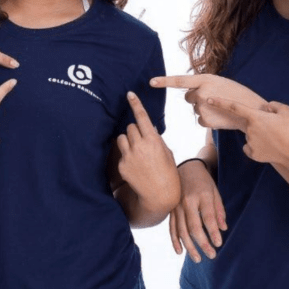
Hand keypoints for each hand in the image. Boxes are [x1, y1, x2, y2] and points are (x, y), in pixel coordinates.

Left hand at [115, 92, 179, 212]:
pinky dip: (126, 156)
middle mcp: (139, 146)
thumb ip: (156, 139)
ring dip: (128, 141)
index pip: (142, 117)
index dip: (136, 104)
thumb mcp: (167, 152)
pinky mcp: (121, 165)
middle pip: (130, 127)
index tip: (129, 94)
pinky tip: (136, 166)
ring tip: (137, 152)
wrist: (159, 195)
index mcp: (153, 140)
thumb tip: (149, 130)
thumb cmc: (168, 172)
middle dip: (135, 131)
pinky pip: (121, 153)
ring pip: (122, 138)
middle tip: (142, 141)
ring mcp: (128, 156)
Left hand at [151, 74, 266, 130]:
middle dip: (197, 98)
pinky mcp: (205, 120)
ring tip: (220, 107)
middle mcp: (201, 92)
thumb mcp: (219, 83)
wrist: (252, 110)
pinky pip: (200, 119)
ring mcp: (202, 107)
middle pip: (188, 97)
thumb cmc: (236, 93)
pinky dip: (208, 119)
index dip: (164, 81)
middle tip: (214, 99)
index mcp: (205, 79)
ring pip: (195, 109)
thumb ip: (202, 85)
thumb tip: (189, 95)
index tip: (150, 82)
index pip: (180, 80)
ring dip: (205, 108)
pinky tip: (220, 117)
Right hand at [169, 160, 226, 261]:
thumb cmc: (203, 181)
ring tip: (198, 259)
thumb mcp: (215, 191)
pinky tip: (180, 252)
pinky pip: (172, 228)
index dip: (213, 232)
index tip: (219, 244)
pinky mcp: (171, 210)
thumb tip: (223, 229)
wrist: (185, 168)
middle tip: (212, 255)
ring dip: (190, 247)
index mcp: (202, 196)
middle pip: (194, 227)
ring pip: (182, 231)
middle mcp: (187, 202)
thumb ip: (219, 210)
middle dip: (203, 244)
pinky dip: (175, 240)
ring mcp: (176, 206)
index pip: (208, 218)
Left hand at [204, 97, 288, 168]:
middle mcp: (249, 130)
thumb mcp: (286, 111)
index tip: (208, 99)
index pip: (233, 107)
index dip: (220, 102)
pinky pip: (250, 147)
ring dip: (259, 135)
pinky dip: (257, 146)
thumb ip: (272, 106)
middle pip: (248, 123)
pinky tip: (269, 148)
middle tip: (275, 128)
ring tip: (276, 139)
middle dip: (258, 123)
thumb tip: (265, 109)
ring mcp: (249, 142)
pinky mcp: (252, 154)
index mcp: (255, 116)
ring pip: (250, 135)